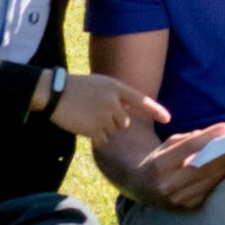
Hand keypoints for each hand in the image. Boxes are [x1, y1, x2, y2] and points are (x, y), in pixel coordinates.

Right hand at [50, 72, 169, 144]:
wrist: (56, 93)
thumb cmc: (77, 87)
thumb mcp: (101, 84)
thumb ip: (116, 95)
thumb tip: (129, 110)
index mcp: (116, 87)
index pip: (141, 100)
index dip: (155, 110)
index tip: (167, 118)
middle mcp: (114, 101)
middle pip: (124, 122)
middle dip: (113, 123)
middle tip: (95, 115)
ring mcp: (104, 115)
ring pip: (113, 132)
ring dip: (103, 130)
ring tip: (88, 118)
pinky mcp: (94, 128)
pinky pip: (103, 140)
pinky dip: (96, 138)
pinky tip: (85, 127)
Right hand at [132, 122, 224, 211]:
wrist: (140, 187)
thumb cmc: (160, 159)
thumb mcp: (168, 144)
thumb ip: (190, 139)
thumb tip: (218, 134)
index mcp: (159, 164)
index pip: (188, 147)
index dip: (208, 136)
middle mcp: (166, 185)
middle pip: (202, 167)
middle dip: (224, 156)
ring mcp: (175, 200)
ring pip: (207, 183)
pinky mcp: (184, 210)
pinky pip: (207, 194)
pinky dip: (219, 181)